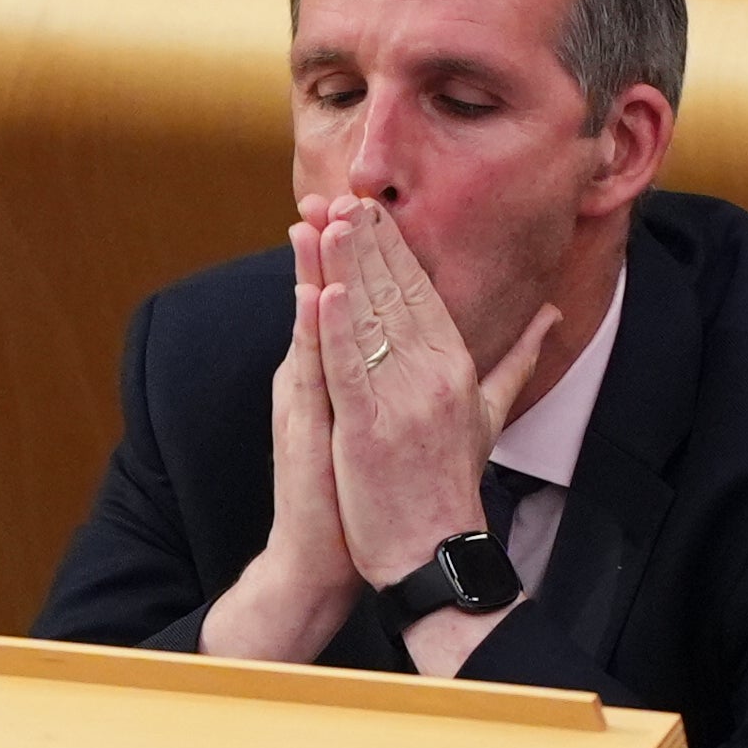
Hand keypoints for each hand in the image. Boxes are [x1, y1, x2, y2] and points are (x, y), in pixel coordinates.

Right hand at [202, 202, 367, 661]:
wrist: (327, 555)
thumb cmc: (362, 495)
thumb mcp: (385, 428)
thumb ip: (411, 382)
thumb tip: (441, 352)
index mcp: (339, 373)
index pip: (350, 301)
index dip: (360, 255)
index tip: (369, 207)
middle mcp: (314, 378)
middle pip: (326, 296)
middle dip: (332, 245)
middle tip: (335, 192)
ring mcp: (306, 399)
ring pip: (312, 321)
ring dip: (314, 268)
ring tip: (318, 218)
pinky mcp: (307, 425)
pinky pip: (313, 370)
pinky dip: (314, 330)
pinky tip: (317, 292)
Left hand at [313, 194, 556, 587]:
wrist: (436, 553)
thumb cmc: (451, 485)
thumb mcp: (490, 413)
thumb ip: (518, 358)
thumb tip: (552, 315)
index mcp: (457, 367)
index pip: (423, 293)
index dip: (396, 248)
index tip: (374, 206)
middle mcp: (435, 375)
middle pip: (397, 295)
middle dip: (369, 242)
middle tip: (344, 193)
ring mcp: (403, 401)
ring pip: (371, 321)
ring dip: (349, 267)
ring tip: (330, 220)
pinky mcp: (369, 430)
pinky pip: (350, 370)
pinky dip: (336, 330)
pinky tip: (322, 291)